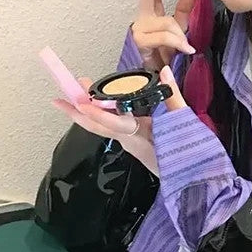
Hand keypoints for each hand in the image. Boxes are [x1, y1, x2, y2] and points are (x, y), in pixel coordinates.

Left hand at [51, 67, 187, 175]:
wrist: (192, 181)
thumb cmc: (188, 155)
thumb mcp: (183, 123)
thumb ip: (173, 96)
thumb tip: (164, 70)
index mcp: (140, 136)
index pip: (113, 123)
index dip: (96, 113)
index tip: (80, 102)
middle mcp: (129, 141)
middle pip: (97, 127)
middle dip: (77, 112)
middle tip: (59, 98)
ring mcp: (130, 144)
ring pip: (102, 128)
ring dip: (87, 112)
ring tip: (77, 94)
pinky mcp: (134, 144)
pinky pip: (111, 129)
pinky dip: (101, 116)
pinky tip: (102, 107)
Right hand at [132, 0, 196, 69]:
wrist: (157, 77)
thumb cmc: (164, 54)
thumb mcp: (179, 29)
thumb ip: (184, 10)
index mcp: (152, 13)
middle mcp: (143, 18)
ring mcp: (140, 29)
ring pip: (166, 22)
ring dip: (178, 34)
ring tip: (184, 46)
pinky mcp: (140, 41)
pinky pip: (164, 35)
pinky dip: (177, 41)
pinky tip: (186, 48)